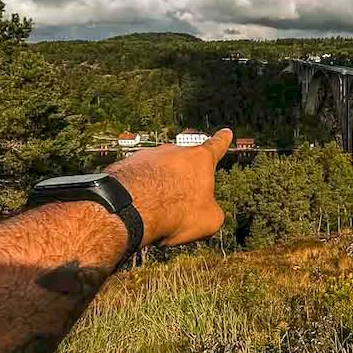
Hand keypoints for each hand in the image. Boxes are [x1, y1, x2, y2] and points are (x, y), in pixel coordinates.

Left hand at [105, 128, 232, 246]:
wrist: (131, 207)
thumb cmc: (174, 210)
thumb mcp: (209, 220)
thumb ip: (213, 211)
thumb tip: (210, 213)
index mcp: (200, 159)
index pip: (216, 147)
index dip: (222, 141)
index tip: (225, 132)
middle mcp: (175, 151)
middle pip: (183, 164)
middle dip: (183, 180)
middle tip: (180, 204)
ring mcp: (149, 156)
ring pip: (158, 173)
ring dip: (159, 188)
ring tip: (157, 213)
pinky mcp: (127, 165)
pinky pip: (137, 180)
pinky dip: (139, 192)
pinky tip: (138, 210)